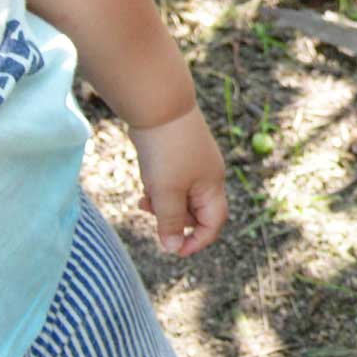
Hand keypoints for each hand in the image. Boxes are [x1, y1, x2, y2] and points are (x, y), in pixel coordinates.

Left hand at [127, 105, 228, 255]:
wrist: (159, 106)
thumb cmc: (166, 152)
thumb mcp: (166, 193)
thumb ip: (171, 222)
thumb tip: (173, 249)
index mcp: (212, 187)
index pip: (213, 224)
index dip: (197, 241)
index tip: (174, 251)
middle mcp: (209, 175)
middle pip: (197, 211)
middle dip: (174, 220)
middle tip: (151, 214)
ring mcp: (196, 162)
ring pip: (182, 196)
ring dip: (163, 204)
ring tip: (143, 200)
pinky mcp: (181, 153)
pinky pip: (174, 181)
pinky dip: (160, 188)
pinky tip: (145, 183)